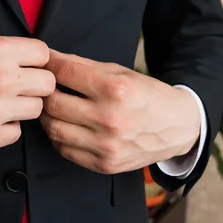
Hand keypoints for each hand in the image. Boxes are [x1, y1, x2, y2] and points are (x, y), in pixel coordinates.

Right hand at [0, 36, 55, 150]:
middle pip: (47, 84)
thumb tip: (32, 62)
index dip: (36, 62)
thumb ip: (5, 53)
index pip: (44, 55)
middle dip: (35, 86)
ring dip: (22, 107)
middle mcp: (2, 79)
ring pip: (36, 110)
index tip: (29, 68)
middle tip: (17, 88)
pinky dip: (5, 128)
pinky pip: (16, 132)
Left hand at [40, 50, 199, 173]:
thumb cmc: (147, 96)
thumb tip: (50, 58)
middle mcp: (110, 119)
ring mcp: (107, 145)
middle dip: (44, 93)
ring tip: (53, 108)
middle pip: (53, 104)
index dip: (49, 66)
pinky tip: (65, 126)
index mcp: (116, 90)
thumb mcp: (120, 73)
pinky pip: (64, 150)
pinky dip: (58, 136)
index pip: (65, 74)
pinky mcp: (105, 164)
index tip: (44, 65)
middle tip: (44, 89)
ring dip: (47, 116)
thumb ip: (82, 65)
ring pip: (53, 129)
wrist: (178, 128)